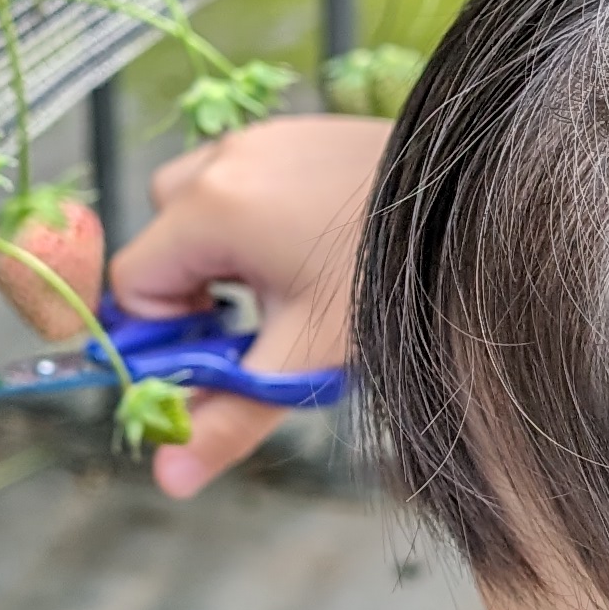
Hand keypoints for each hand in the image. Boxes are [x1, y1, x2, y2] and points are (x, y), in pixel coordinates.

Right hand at [106, 113, 388, 494]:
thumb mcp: (304, 358)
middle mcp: (224, 159)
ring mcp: (263, 137)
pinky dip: (256, 219)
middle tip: (260, 323)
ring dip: (222, 254)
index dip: (166, 334)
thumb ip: (228, 416)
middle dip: (194, 290)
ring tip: (288, 288)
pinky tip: (313, 251)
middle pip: (160, 239)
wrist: (477, 208)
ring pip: (197, 205)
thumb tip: (169, 477)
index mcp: (210, 209)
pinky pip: (243, 179)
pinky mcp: (298, 132)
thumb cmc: (393, 279)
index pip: (131, 282)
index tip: (221, 355)